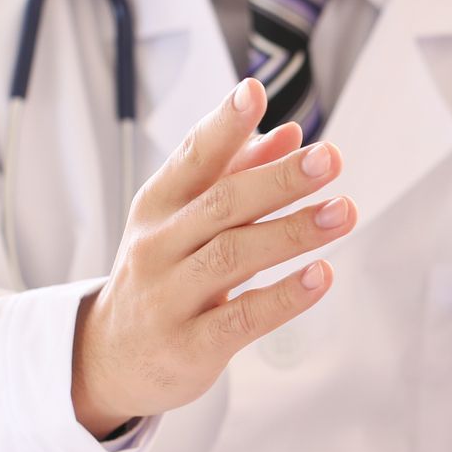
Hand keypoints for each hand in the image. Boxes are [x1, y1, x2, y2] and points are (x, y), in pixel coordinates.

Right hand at [71, 78, 356, 436]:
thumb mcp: (182, 222)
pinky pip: (242, 318)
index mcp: (157, 207)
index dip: (223, 126)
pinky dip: (284, 297)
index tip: (254, 92)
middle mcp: (158, 247)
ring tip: (343, 211)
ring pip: (234, 256)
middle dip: (279, 179)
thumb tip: (290, 133)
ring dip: (293, 231)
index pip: (192, 158)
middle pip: (222, 204)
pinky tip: (321, 276)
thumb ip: (235, 176)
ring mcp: (171, 298)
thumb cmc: (159, 277)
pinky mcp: (191, 346)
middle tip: (329, 158)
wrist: (109, 360)